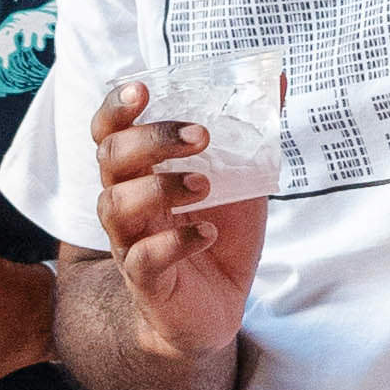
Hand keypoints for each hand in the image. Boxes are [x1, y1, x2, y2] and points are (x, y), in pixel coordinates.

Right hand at [91, 76, 267, 369]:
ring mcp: (130, 243)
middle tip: (200, 136)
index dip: (115, 108)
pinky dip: (177, 243)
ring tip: (204, 185)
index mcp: (140, 174)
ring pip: (117, 206)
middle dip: (151, 139)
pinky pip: (144, 258)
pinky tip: (208, 233)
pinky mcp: (147, 281)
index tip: (141, 88)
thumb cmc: (216, 234)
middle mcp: (126, 204)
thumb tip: (281, 81)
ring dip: (160, 187)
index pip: (108, 132)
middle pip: (110, 159)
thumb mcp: (240, 180)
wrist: (216, 309)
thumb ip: (252, 135)